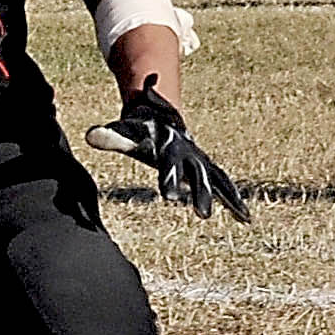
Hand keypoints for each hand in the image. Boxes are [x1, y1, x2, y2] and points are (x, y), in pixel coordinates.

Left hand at [85, 74, 252, 221]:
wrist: (161, 116)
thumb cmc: (140, 130)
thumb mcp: (124, 134)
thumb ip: (109, 137)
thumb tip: (89, 135)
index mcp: (169, 147)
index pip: (169, 166)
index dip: (170, 181)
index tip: (170, 199)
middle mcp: (190, 154)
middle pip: (198, 176)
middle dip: (201, 195)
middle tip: (202, 216)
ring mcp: (201, 161)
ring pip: (217, 180)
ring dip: (228, 198)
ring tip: (244, 218)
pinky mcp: (207, 168)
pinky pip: (223, 183)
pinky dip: (235, 199)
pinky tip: (245, 218)